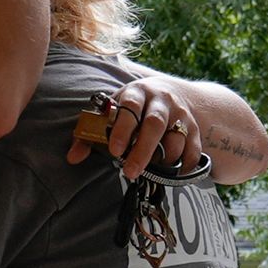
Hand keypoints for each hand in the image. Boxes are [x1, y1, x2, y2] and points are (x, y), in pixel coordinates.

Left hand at [69, 73, 209, 174]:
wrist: (169, 94)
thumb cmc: (131, 108)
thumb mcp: (111, 113)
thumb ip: (90, 134)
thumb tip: (73, 158)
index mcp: (136, 93)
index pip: (130, 108)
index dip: (122, 130)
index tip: (115, 151)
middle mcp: (161, 100)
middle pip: (155, 124)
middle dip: (143, 150)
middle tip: (130, 172)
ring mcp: (180, 113)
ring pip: (176, 138)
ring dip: (164, 159)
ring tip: (151, 172)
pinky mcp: (194, 128)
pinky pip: (193, 150)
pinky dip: (185, 165)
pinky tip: (173, 174)